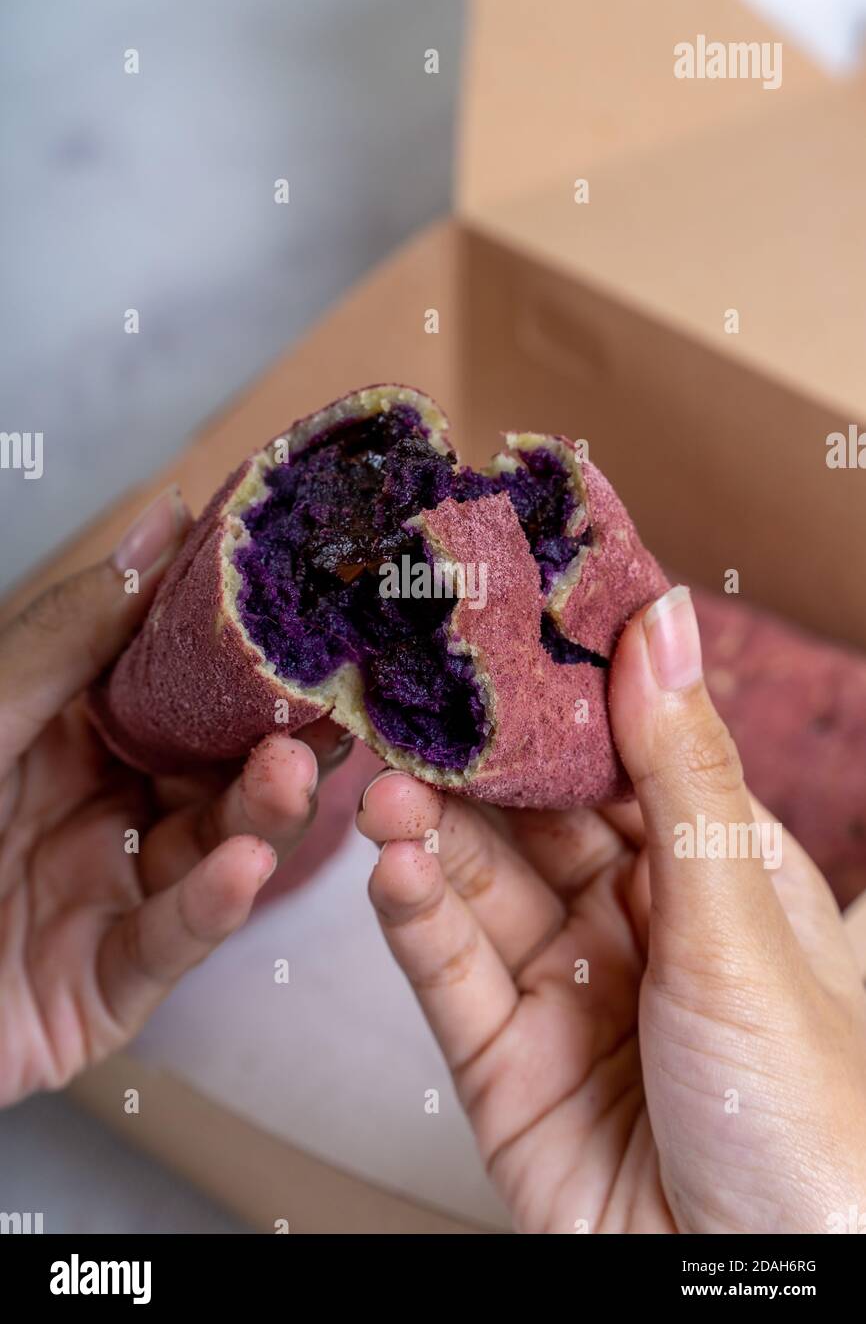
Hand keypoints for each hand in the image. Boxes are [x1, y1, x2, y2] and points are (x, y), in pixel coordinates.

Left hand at [0, 486, 349, 1107]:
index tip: (309, 621)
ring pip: (214, 852)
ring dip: (262, 814)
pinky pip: (171, 943)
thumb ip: (73, 632)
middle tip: (330, 709)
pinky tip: (243, 867)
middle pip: (215, 772)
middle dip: (276, 742)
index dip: (243, 660)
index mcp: (69, 737)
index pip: (179, 691)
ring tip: (295, 774)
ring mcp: (112, 897)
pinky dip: (213, 907)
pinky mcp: (109, 985)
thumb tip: (166, 520)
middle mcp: (102, 810)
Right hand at [358, 585, 865, 1233]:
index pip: (621, 757)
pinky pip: (448, 973)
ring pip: (478, 888)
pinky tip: (390, 867)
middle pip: (533, 818)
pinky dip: (412, 916)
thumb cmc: (809, 1118)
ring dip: (427, 834)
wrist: (759, 1299)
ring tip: (384, 788)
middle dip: (471, 764)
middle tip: (406, 701)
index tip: (496, 624)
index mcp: (711, 872)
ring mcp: (566, 992)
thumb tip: (662, 617)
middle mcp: (635, 923)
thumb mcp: (740, 922)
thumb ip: (681, 769)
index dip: (558, 695)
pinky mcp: (504, 1065)